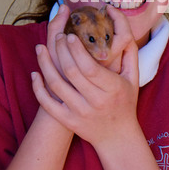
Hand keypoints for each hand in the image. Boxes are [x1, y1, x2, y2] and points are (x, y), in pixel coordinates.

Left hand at [32, 6, 138, 147]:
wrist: (117, 137)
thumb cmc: (125, 103)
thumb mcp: (133, 79)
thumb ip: (130, 54)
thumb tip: (124, 32)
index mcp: (112, 88)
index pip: (90, 66)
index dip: (77, 49)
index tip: (70, 35)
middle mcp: (96, 101)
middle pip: (71, 72)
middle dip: (61, 50)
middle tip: (57, 36)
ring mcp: (80, 112)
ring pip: (56, 85)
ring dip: (45, 64)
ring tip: (40, 48)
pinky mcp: (68, 121)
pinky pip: (47, 104)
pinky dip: (38, 88)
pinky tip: (35, 73)